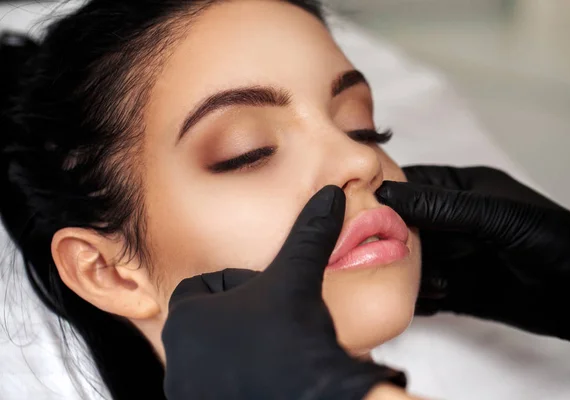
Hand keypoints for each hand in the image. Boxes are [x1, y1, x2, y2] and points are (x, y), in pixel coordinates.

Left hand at [162, 186, 406, 399]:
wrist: (313, 397)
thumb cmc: (293, 340)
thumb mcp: (297, 278)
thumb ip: (309, 234)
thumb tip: (328, 197)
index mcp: (185, 320)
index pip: (201, 287)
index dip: (236, 283)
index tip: (262, 292)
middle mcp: (178, 360)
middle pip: (204, 322)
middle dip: (235, 316)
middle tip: (269, 319)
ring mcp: (191, 392)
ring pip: (210, 356)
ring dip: (237, 347)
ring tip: (271, 348)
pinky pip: (219, 384)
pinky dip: (240, 376)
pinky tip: (270, 374)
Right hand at [377, 166, 569, 345]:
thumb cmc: (553, 240)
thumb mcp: (494, 216)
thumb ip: (441, 207)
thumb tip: (387, 195)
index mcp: (462, 190)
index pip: (411, 184)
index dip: (382, 192)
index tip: (351, 205)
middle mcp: (453, 222)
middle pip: (404, 226)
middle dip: (385, 237)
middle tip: (366, 249)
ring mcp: (455, 257)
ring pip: (410, 260)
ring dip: (402, 270)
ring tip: (401, 277)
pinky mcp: (458, 291)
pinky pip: (425, 292)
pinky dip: (416, 296)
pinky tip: (416, 299)